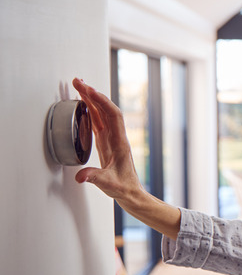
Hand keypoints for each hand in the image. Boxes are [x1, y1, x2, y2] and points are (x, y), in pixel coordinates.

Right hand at [71, 78, 144, 202]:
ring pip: (102, 114)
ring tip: (78, 86)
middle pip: (106, 110)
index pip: (113, 116)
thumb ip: (94, 178)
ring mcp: (111, 139)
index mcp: (120, 143)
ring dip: (91, 99)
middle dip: (93, 94)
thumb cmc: (124, 187)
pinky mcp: (106, 143)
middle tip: (78, 81)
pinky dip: (90, 111)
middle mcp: (117, 137)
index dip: (102, 102)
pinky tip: (83, 104)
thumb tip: (80, 176)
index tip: (89, 91)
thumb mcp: (108, 184)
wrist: (131, 193)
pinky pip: (98, 121)